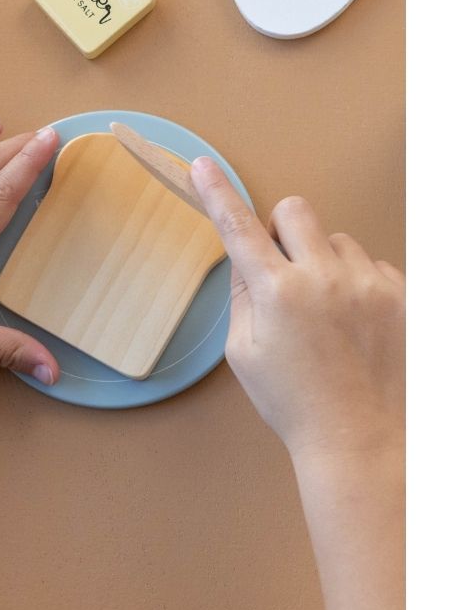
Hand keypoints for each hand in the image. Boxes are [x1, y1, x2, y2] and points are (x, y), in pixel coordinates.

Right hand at [189, 156, 404, 462]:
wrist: (363, 442)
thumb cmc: (296, 404)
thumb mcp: (244, 353)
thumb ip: (243, 296)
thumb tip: (246, 259)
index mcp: (277, 293)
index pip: (238, 227)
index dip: (217, 193)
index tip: (205, 166)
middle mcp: (325, 278)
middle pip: (296, 211)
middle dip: (283, 229)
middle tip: (283, 268)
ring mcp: (370, 284)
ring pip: (337, 240)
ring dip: (324, 262)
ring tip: (327, 313)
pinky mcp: (404, 295)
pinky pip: (372, 264)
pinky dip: (358, 282)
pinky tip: (356, 323)